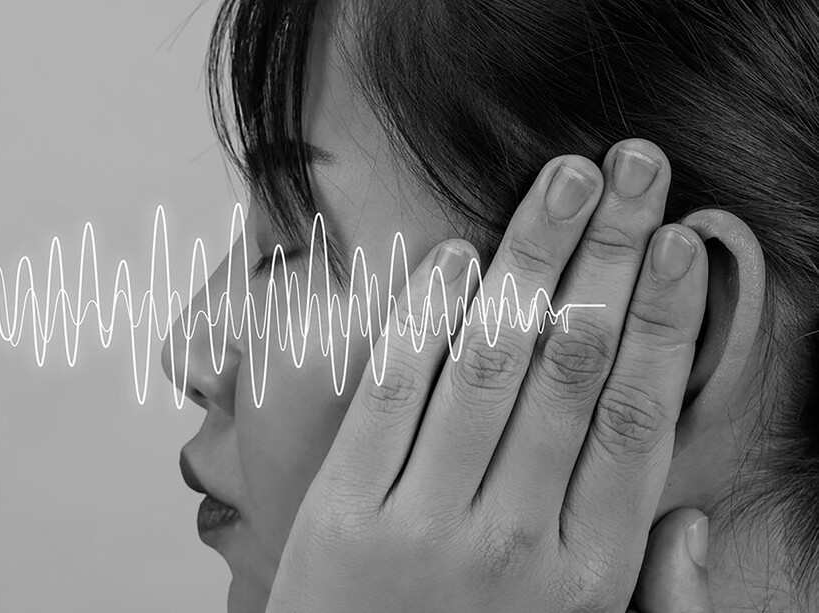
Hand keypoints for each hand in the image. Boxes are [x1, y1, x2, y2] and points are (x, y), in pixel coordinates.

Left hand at [264, 139, 708, 612]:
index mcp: (587, 571)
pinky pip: (393, 390)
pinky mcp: (345, 507)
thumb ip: (651, 599)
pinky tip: (457, 254)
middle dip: (611, 253)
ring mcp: (424, 520)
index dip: (664, 317)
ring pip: (490, 361)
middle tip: (636, 169)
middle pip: (575, 366)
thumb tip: (688, 521)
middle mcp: (513, 537)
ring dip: (532, 256)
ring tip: (565, 180)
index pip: (639, 415)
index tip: (681, 241)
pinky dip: (426, 314)